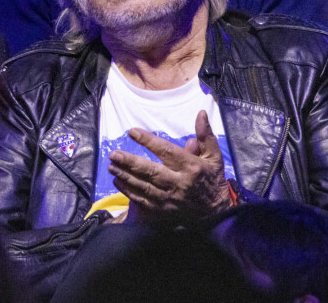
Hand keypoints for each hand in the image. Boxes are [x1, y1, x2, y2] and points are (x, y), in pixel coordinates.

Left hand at [108, 111, 231, 223]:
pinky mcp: (163, 210)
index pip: (166, 151)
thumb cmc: (212, 179)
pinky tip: (117, 181)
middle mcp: (178, 182)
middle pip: (150, 171)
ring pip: (143, 187)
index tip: (132, 132)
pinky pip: (142, 201)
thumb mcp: (214, 155)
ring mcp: (169, 198)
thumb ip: (205, 135)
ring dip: (125, 176)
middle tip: (114, 154)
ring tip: (111, 166)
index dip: (148, 141)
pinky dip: (128, 191)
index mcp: (190, 166)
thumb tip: (201, 113)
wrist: (216, 213)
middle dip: (130, 162)